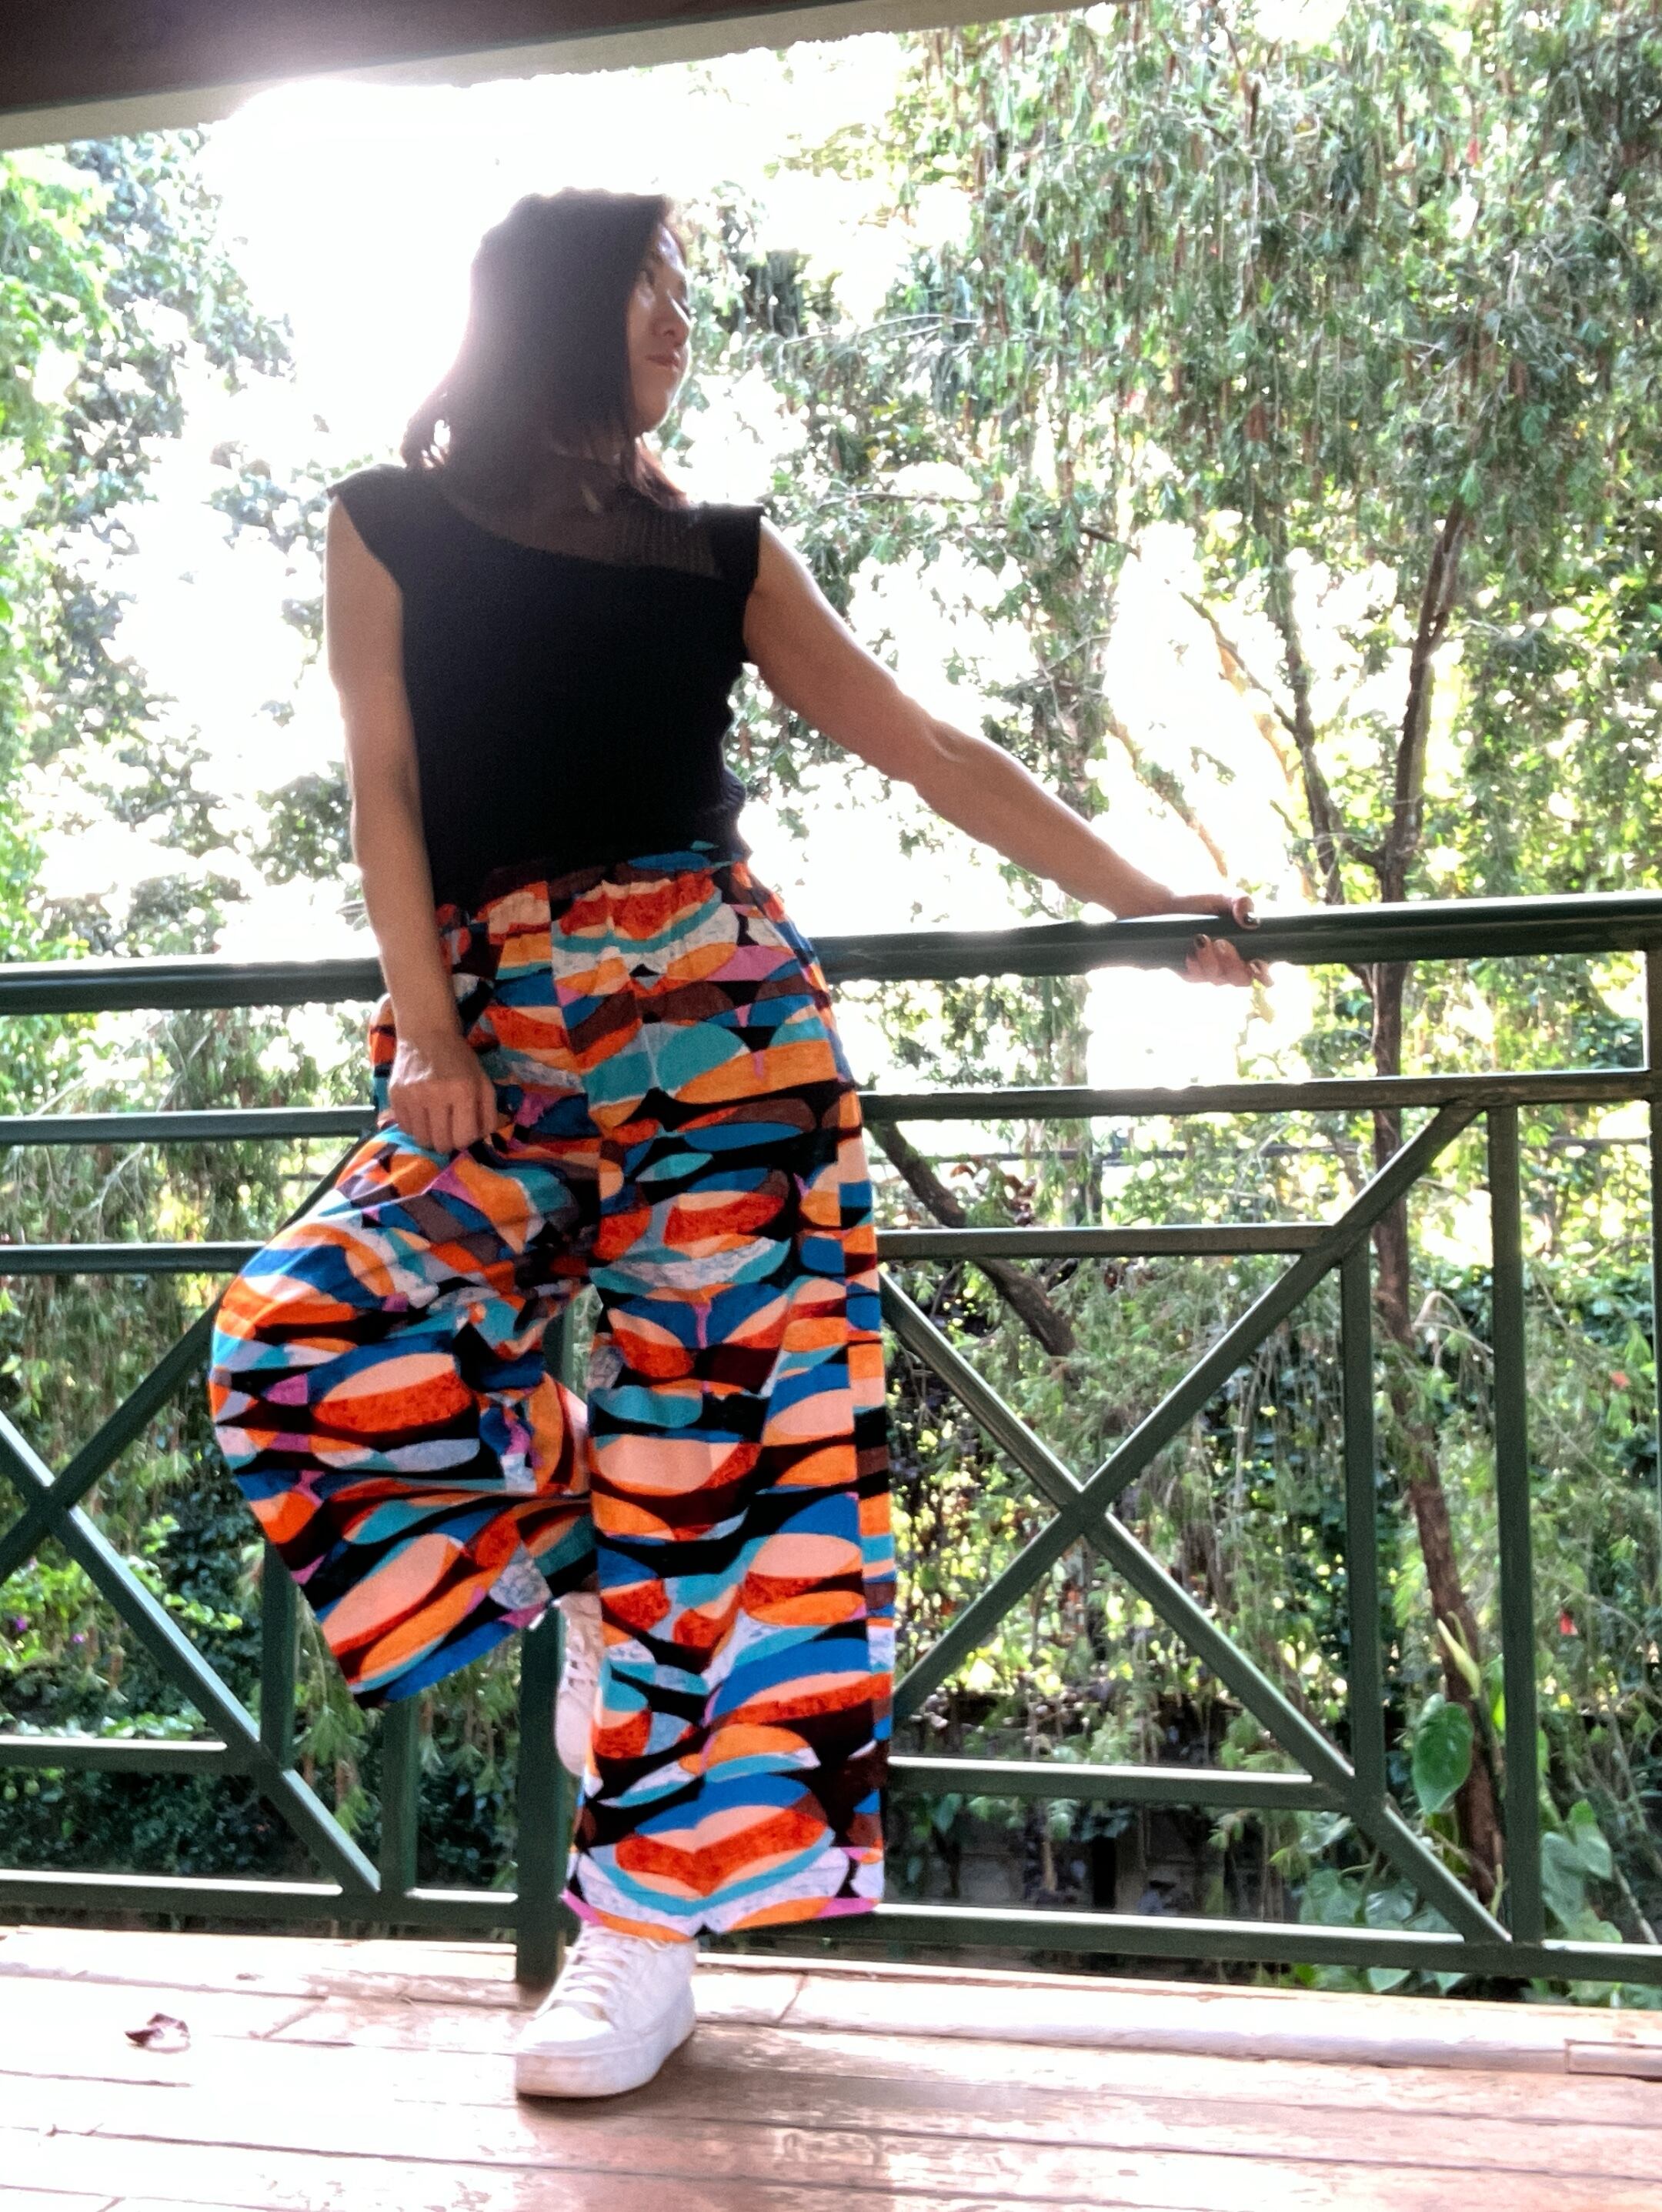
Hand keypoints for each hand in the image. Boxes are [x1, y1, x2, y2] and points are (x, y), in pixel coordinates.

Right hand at [387, 1028, 499, 1154]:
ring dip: (431, 1136)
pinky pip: (405, 1128)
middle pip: (441, 1144)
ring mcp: (412, 1096)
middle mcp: (435, 1095)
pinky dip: (415, 1127)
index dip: (467, 1140)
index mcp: (463, 1091)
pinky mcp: (394, 1096)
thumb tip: (483, 1140)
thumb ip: (488, 1113)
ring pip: (421, 1140)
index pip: (464, 1138)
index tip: (465, 1130)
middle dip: (449, 1141)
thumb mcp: (483, 1081)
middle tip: (450, 1129)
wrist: (426, 1033)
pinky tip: (421, 1113)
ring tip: (435, 1122)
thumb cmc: (459, 1059)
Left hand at [1168, 890, 1269, 988]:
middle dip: (1233, 963)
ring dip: (1211, 961)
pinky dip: (1194, 966)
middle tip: (1221, 943)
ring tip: (1201, 939)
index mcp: (1247, 946)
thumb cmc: (1199, 900)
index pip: (1262, 969)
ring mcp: (1211, 969)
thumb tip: (1252, 921)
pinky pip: (1196, 978)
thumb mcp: (1222, 896)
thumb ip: (1241, 902)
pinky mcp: (1191, 972)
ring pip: (1218, 979)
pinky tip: (1189, 953)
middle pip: (1242, 979)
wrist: (1166, 904)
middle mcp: (1231, 962)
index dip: (1263, 973)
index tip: (1256, 963)